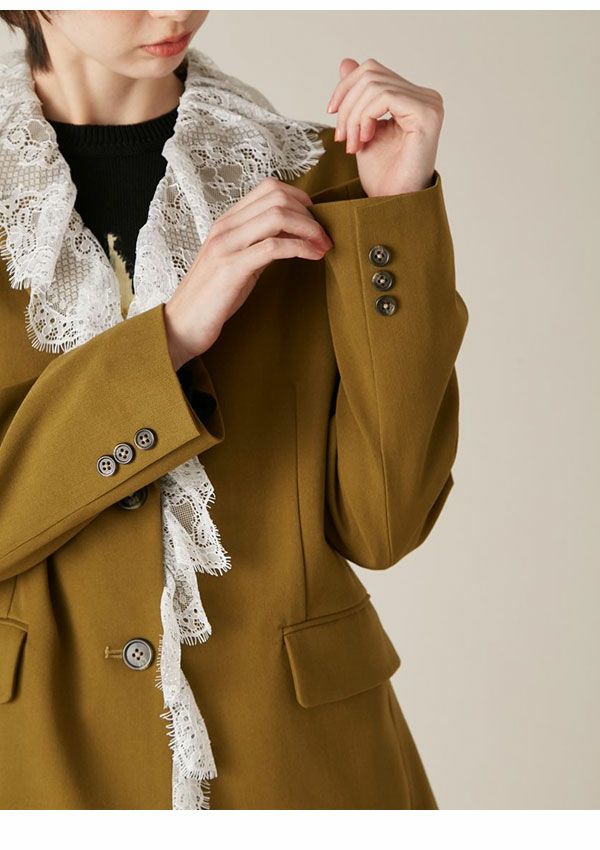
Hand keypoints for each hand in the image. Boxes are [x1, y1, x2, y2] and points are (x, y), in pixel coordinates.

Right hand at [164, 177, 333, 370]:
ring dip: (309, 229)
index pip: (268, 188)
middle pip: (277, 197)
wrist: (182, 325)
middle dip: (310, 215)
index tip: (315, 221)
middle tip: (325, 236)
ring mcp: (226, 245)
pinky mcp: (231, 268)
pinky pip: (274, 247)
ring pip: (278, 216)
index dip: (300, 199)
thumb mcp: (239, 263)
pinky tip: (313, 258)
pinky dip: (301, 248)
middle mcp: (225, 227)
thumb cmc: (213, 298)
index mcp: (227, 222)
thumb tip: (293, 236)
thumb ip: (261, 244)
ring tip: (323, 247)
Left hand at [326, 57, 443, 195]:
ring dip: (353, 116)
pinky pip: (385, 97)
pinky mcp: (427, 114)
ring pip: (374, 85)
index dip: (345, 88)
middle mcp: (425, 96)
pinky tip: (364, 140)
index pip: (372, 71)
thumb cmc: (382, 175)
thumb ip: (357, 96)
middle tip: (342, 137)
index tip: (331, 115)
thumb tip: (346, 62)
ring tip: (352, 144)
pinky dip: (365, 117)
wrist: (393, 204)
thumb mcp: (361, 128)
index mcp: (412, 97)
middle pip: (371, 73)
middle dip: (347, 104)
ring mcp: (429, 103)